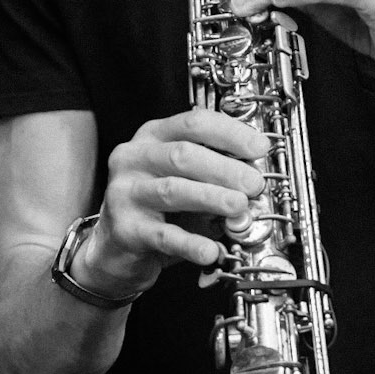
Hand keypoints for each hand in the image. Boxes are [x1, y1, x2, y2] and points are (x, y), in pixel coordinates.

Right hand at [80, 108, 269, 292]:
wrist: (115, 247)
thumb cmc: (157, 207)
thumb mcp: (185, 178)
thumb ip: (214, 173)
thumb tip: (254, 178)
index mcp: (153, 136)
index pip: (193, 123)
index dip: (230, 133)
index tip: (259, 148)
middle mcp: (134, 158)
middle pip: (183, 154)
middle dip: (225, 168)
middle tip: (254, 184)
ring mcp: (125, 192)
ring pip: (173, 190)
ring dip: (212, 198)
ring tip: (239, 207)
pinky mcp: (125, 229)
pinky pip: (164, 235)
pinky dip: (191, 242)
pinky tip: (211, 250)